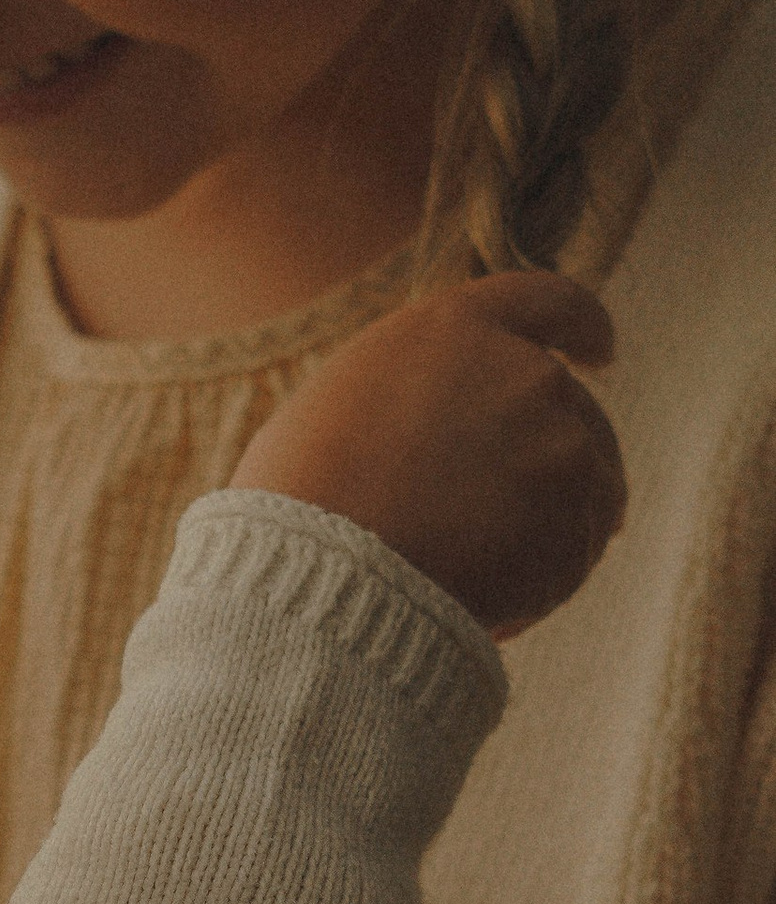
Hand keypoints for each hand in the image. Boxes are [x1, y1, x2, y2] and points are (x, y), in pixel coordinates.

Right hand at [232, 269, 623, 640]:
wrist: (328, 569)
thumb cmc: (303, 490)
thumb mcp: (343, 402)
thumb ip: (414, 393)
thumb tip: (436, 431)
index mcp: (458, 329)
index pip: (550, 301)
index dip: (584, 326)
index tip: (600, 354)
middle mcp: (525, 374)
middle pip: (572, 409)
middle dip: (549, 456)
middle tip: (502, 513)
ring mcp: (563, 449)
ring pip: (589, 484)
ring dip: (549, 521)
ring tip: (481, 573)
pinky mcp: (579, 524)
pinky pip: (577, 552)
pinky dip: (544, 579)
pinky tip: (490, 602)